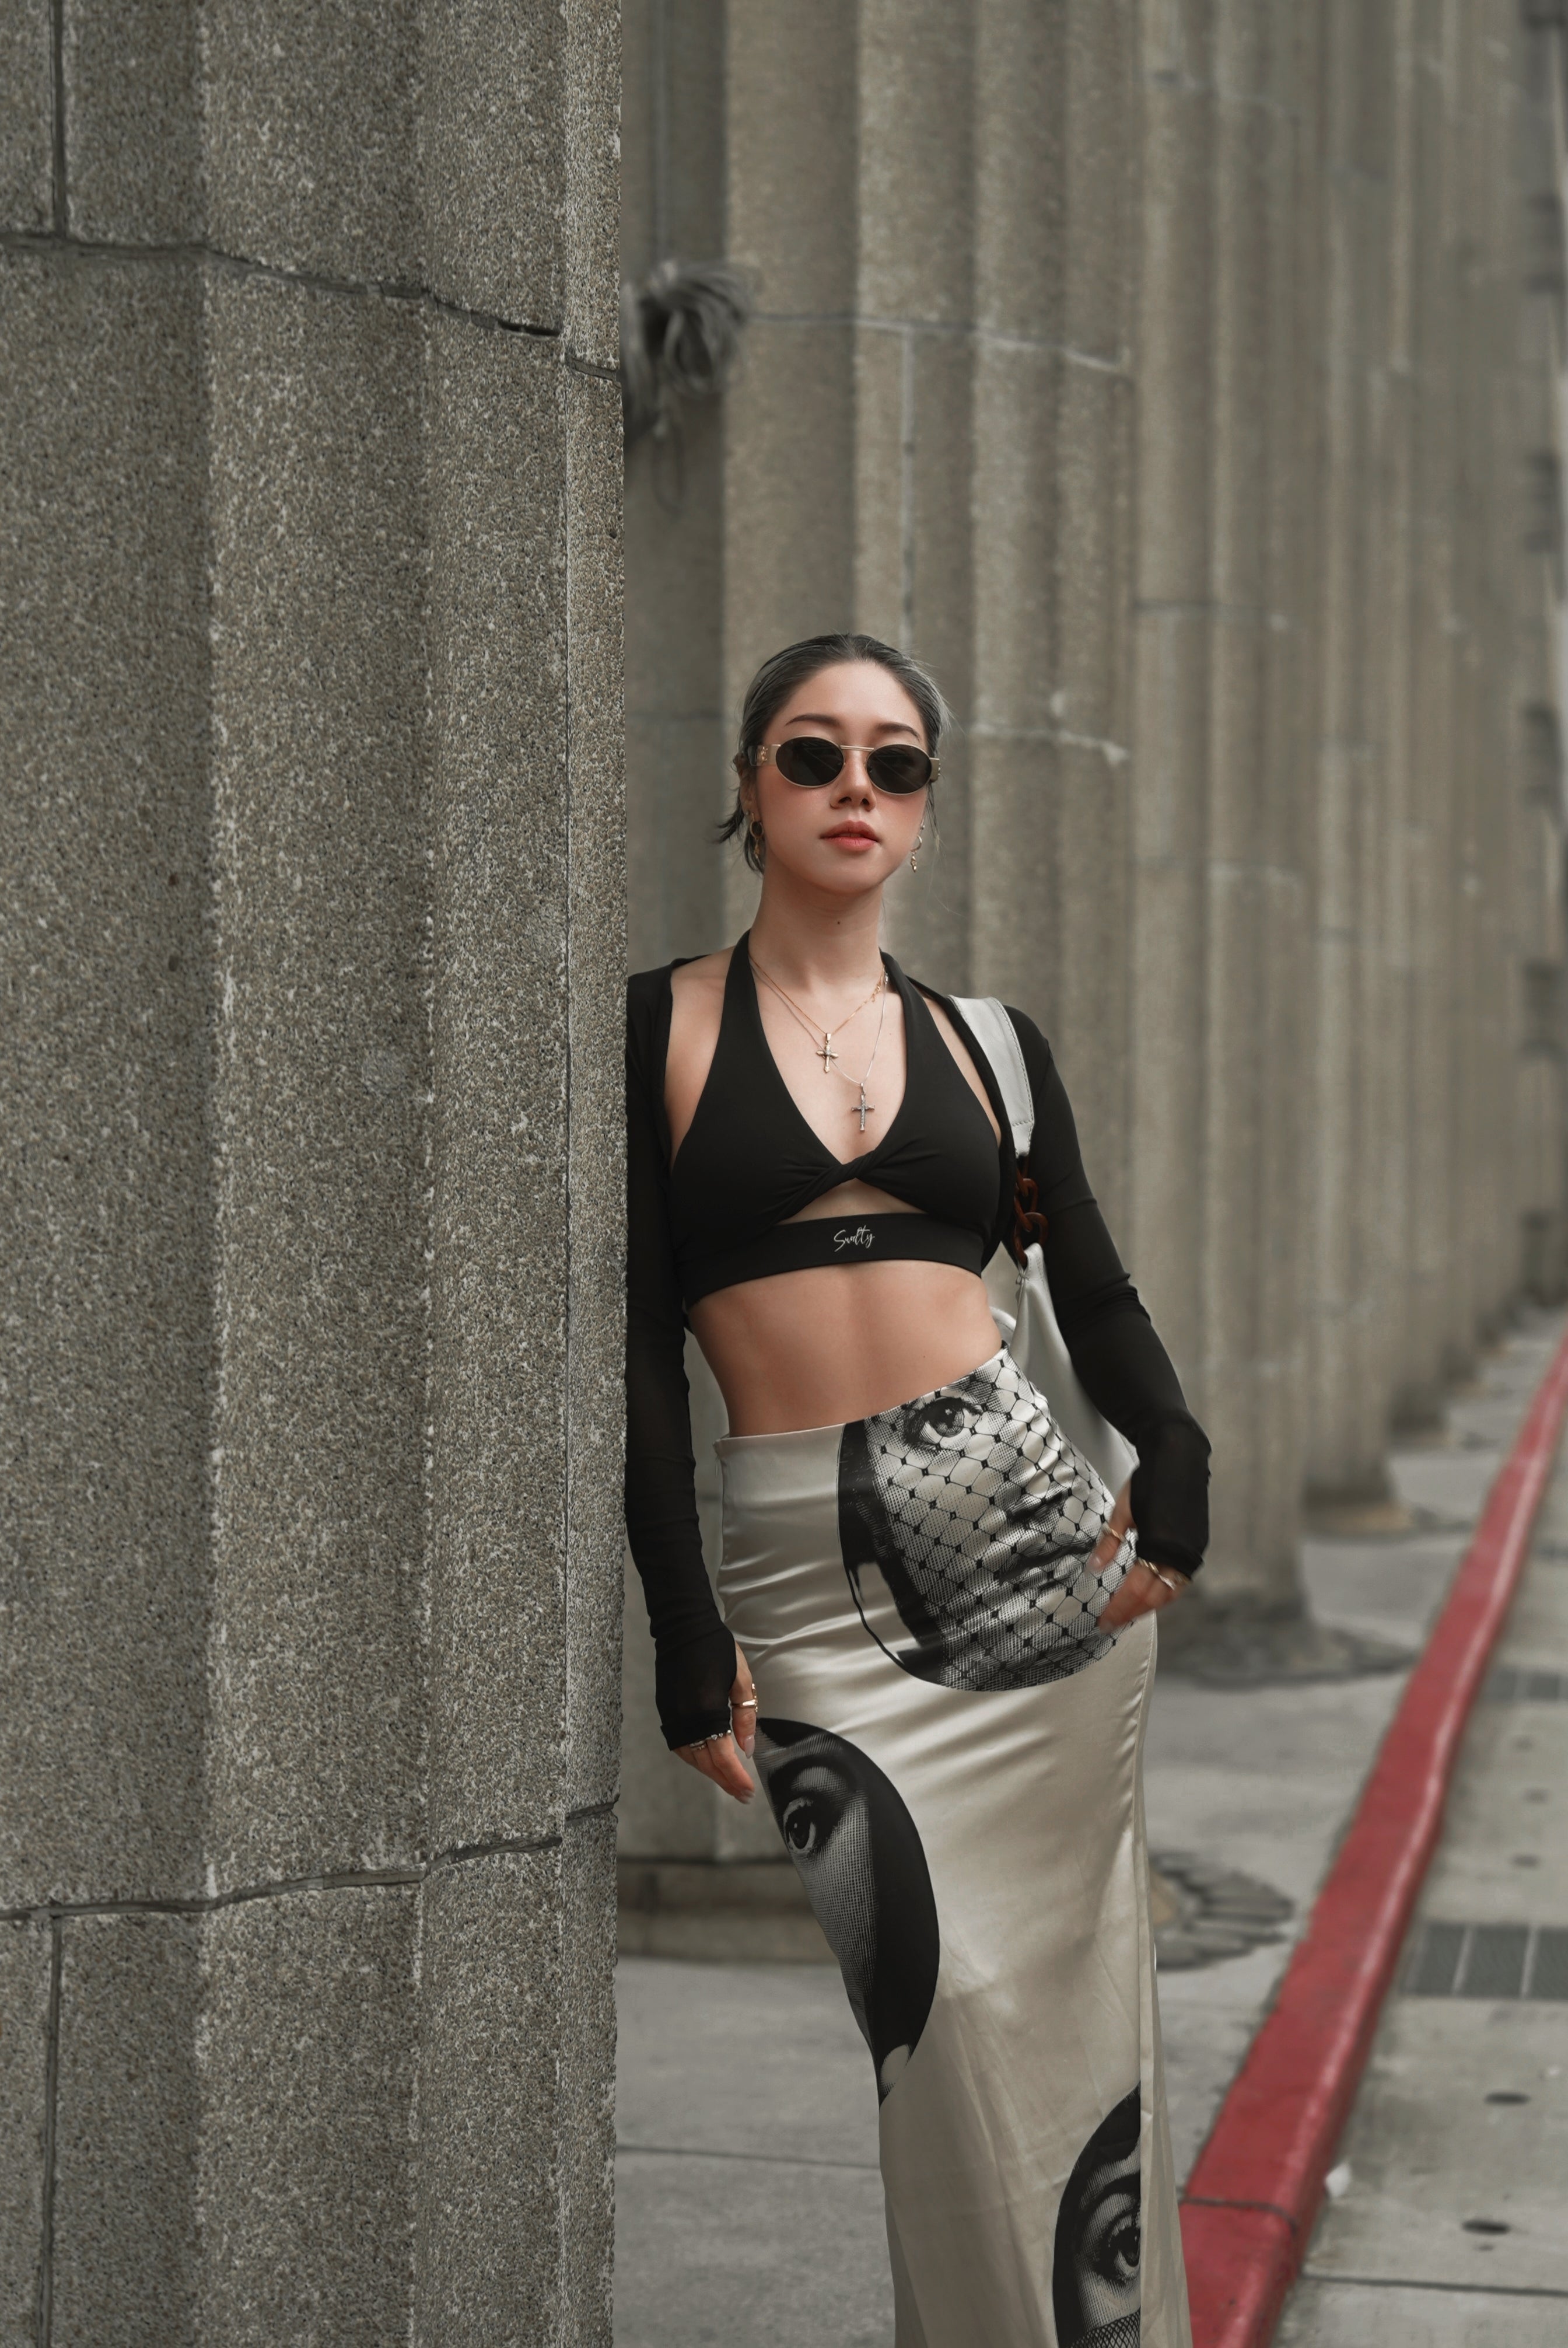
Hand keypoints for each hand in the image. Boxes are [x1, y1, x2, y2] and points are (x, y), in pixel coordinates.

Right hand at [675, 1644, 757, 1803]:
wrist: (682, 1626)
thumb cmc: (716, 1648)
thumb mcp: (740, 1678)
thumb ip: (745, 1715)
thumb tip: (747, 1748)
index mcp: (706, 1709)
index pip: (722, 1756)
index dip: (735, 1777)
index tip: (749, 1791)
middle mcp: (685, 1717)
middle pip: (704, 1762)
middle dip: (724, 1781)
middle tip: (742, 1795)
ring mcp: (671, 1715)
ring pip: (690, 1757)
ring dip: (709, 1773)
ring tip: (727, 1782)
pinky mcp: (665, 1710)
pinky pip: (679, 1745)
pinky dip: (694, 1758)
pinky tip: (706, 1760)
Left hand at [1092, 1479, 1191, 1630]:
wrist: (1180, 1459)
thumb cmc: (1148, 1482)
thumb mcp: (1121, 1512)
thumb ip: (1109, 1543)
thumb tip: (1094, 1569)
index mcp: (1159, 1546)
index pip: (1136, 1590)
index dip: (1119, 1609)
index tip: (1103, 1622)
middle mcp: (1180, 1554)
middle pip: (1155, 1598)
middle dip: (1132, 1614)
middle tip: (1112, 1624)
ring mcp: (1192, 1552)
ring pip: (1171, 1593)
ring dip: (1149, 1607)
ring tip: (1127, 1614)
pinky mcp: (1197, 1547)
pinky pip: (1180, 1580)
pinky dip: (1163, 1592)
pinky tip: (1149, 1594)